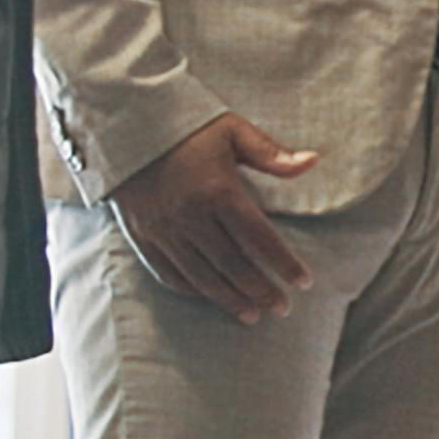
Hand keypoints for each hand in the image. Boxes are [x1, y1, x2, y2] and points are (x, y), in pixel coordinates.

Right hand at [112, 110, 319, 320]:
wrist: (126, 123)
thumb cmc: (187, 125)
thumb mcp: (233, 131)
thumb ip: (271, 153)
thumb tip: (312, 161)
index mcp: (218, 191)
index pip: (260, 238)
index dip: (284, 264)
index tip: (304, 282)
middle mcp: (190, 216)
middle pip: (233, 266)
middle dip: (261, 290)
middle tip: (283, 308)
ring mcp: (164, 230)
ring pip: (202, 277)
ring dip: (230, 299)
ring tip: (253, 315)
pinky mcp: (142, 236)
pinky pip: (168, 273)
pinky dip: (192, 290)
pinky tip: (211, 297)